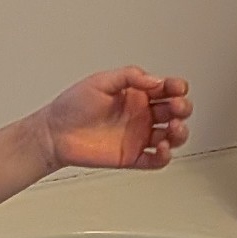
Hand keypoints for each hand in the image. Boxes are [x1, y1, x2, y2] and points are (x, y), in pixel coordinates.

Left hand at [42, 68, 192, 170]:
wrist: (54, 133)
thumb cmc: (72, 106)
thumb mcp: (101, 81)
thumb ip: (129, 76)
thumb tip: (155, 80)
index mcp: (136, 94)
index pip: (166, 89)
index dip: (176, 87)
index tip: (178, 87)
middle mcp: (141, 115)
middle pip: (175, 112)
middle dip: (182, 108)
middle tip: (177, 107)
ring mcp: (138, 136)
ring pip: (172, 136)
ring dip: (180, 132)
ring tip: (174, 128)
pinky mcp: (132, 156)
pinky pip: (156, 160)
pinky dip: (165, 156)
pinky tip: (162, 148)